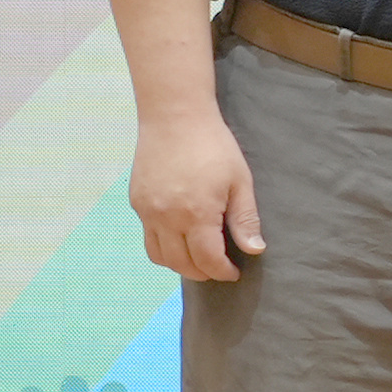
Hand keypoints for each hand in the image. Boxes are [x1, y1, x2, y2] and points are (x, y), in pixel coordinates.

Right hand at [131, 112, 263, 280]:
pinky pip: (148, 237)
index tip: (233, 273)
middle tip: (218, 269)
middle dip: (202, 273)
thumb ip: (245, 219)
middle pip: (180, 263)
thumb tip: (254, 249)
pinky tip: (180, 238)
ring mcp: (147, 211)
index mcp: (196, 213)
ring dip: (179, 264)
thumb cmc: (214, 146)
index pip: (207, 260)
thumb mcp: (240, 181)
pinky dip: (163, 247)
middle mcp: (166, 217)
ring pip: (159, 256)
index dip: (222, 272)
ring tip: (199, 258)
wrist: (175, 118)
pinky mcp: (136, 202)